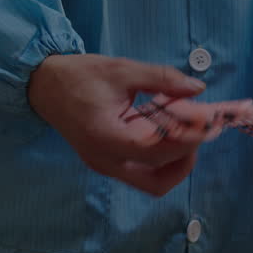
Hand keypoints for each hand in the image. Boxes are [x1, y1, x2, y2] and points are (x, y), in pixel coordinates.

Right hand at [27, 54, 205, 195]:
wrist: (44, 85)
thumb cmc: (79, 76)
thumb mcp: (122, 70)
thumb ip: (162, 79)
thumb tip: (198, 89)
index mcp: (106, 138)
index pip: (156, 152)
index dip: (187, 140)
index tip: (208, 123)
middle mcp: (105, 161)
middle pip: (158, 182)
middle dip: (185, 160)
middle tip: (198, 131)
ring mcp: (105, 165)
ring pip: (152, 182)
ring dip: (175, 162)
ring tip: (184, 130)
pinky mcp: (107, 162)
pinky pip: (142, 170)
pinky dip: (161, 156)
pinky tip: (167, 129)